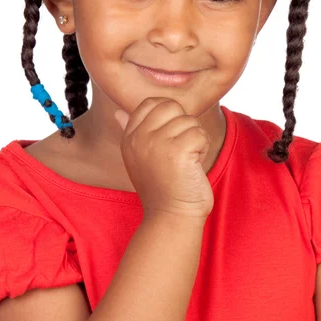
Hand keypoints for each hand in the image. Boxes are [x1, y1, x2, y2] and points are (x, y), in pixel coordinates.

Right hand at [114, 98, 213, 219]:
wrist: (171, 218)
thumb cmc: (160, 187)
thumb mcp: (138, 157)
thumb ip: (130, 131)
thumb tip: (117, 112)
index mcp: (130, 137)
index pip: (150, 103)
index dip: (168, 114)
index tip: (171, 138)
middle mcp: (139, 138)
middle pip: (172, 106)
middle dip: (184, 125)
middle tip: (181, 150)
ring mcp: (157, 143)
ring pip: (189, 121)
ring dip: (195, 140)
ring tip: (185, 162)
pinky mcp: (177, 151)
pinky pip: (199, 133)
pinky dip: (203, 148)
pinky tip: (193, 166)